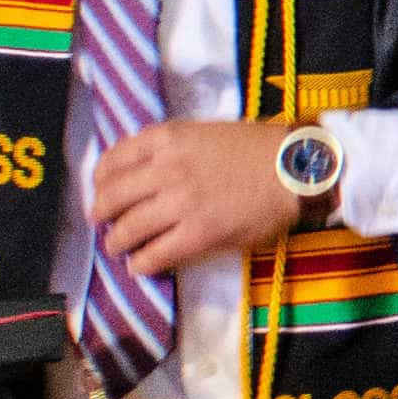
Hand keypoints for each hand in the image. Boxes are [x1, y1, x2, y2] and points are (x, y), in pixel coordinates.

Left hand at [91, 119, 302, 280]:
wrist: (297, 168)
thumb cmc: (259, 148)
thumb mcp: (206, 132)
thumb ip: (172, 147)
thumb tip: (145, 172)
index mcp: (167, 139)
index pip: (112, 160)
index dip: (100, 179)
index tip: (102, 189)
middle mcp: (166, 169)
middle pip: (112, 197)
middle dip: (101, 214)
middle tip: (103, 223)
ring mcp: (181, 203)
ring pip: (127, 229)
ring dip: (117, 243)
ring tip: (119, 248)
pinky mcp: (198, 233)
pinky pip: (155, 255)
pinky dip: (141, 264)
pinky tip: (140, 266)